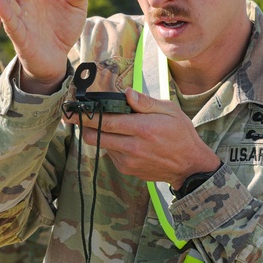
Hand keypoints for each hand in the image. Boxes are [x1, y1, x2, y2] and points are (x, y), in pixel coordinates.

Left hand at [65, 88, 220, 187]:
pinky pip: (111, 155)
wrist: (189, 166)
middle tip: (77, 117)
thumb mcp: (169, 111)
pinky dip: (111, 145)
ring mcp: (128, 160)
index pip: (105, 121)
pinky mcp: (127, 169)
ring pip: (101, 145)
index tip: (73, 110)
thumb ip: (145, 102)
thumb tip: (126, 93)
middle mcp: (132, 146)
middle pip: (95, 136)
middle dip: (83, 126)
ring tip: (107, 126)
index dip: (86, 115)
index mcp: (142, 128)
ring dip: (99, 135)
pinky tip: (124, 140)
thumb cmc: (181, 135)